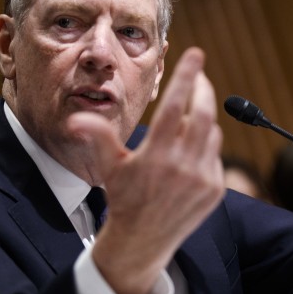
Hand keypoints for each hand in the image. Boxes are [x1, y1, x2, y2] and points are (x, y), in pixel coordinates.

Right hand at [67, 47, 223, 293]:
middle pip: (204, 114)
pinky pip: (215, 155)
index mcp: (156, 155)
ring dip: (203, 120)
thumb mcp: (108, 166)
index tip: (196, 53)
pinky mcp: (215, 189)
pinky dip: (206, 145)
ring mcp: (203, 179)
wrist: (143, 240)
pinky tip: (190, 149)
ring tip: (187, 119)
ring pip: (211, 134)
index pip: (177, 105)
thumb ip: (97, 136)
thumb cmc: (123, 198)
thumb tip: (76, 118)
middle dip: (203, 89)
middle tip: (199, 75)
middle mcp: (183, 166)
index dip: (187, 76)